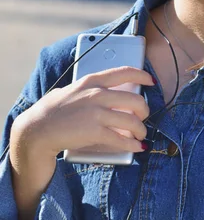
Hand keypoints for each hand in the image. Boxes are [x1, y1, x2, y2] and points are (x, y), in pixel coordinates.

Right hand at [11, 66, 154, 160]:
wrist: (37, 129)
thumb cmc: (53, 111)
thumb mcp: (72, 90)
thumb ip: (89, 89)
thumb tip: (108, 92)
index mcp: (91, 81)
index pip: (124, 72)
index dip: (142, 75)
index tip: (151, 81)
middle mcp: (97, 94)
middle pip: (135, 100)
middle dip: (144, 110)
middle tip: (143, 117)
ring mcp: (96, 113)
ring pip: (132, 121)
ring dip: (141, 130)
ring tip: (141, 135)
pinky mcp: (94, 132)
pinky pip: (121, 139)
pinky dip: (133, 145)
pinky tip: (137, 147)